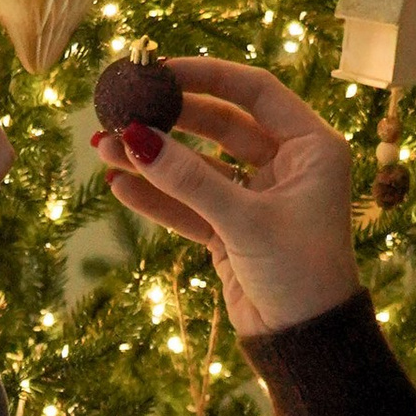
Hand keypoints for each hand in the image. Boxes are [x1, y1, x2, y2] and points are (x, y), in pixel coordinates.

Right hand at [91, 56, 362, 338]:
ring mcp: (258, 198)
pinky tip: (119, 187)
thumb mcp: (244, 221)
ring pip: (199, 167)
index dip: (206, 75)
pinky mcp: (233, 230)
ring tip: (103, 149)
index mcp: (312, 148)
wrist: (306, 345)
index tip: (159, 70)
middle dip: (169, 119)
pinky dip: (157, 197)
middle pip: (221, 124)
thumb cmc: (298, 275)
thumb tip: (134, 138)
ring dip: (153, 158)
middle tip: (121, 109)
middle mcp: (287, 166)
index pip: (255, 92)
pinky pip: (190, 205)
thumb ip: (188, 180)